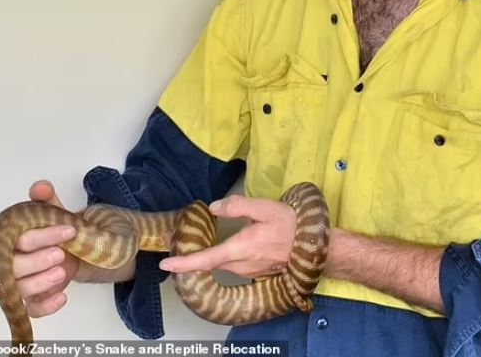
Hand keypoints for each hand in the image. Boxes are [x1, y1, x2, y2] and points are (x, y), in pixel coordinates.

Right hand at [13, 180, 78, 317]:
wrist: (80, 249)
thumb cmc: (60, 230)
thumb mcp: (57, 213)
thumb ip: (48, 201)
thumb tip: (40, 187)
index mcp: (16, 238)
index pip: (20, 239)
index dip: (43, 235)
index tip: (69, 230)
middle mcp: (15, 261)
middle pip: (14, 267)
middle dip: (37, 260)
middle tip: (60, 254)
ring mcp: (25, 281)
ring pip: (20, 289)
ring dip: (40, 282)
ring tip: (63, 272)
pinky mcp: (35, 299)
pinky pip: (33, 309)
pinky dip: (46, 306)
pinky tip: (63, 297)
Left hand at [159, 194, 296, 279]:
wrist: (314, 246)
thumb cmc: (290, 225)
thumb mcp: (265, 208)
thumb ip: (238, 206)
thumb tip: (214, 207)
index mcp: (241, 248)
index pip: (206, 260)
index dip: (184, 263)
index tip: (166, 263)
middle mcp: (242, 265)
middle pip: (211, 263)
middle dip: (193, 256)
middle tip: (178, 244)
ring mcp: (249, 272)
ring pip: (222, 264)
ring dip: (209, 257)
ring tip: (199, 243)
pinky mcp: (256, 272)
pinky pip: (234, 266)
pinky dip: (223, 258)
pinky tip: (225, 247)